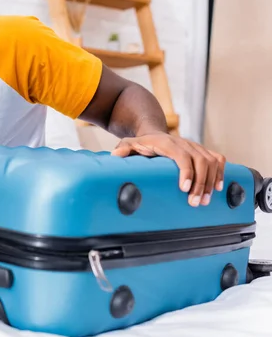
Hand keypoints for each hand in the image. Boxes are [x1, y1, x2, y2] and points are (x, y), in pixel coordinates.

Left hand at [111, 133, 225, 206]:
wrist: (153, 132)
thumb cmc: (141, 143)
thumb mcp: (129, 143)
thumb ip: (123, 149)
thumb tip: (115, 156)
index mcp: (167, 143)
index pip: (181, 155)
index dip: (186, 171)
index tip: (184, 189)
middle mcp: (184, 143)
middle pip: (200, 161)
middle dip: (200, 184)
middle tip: (195, 203)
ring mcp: (195, 146)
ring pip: (211, 161)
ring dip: (211, 182)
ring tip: (205, 201)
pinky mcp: (202, 151)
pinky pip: (217, 159)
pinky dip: (221, 172)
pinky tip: (218, 188)